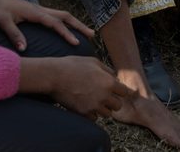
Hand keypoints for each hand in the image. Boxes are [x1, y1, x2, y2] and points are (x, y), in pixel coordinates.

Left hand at [0, 0, 93, 50]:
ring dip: (74, 23)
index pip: (55, 23)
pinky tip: (67, 29)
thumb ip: (14, 34)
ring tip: (86, 32)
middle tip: (93, 35)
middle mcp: (40, 9)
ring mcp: (38, 10)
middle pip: (65, 16)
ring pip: (61, 15)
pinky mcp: (35, 12)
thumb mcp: (2, 22)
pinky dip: (65, 22)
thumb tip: (24, 49)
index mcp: (34, 12)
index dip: (66, 34)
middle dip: (79, 25)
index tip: (76, 43)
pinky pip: (55, 16)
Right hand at [20, 56, 135, 118]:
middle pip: (118, 106)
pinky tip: (86, 105)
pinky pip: (94, 118)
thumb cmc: (74, 65)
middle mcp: (104, 96)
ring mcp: (94, 106)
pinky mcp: (83, 113)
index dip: (119, 90)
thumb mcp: (94, 62)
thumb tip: (115, 77)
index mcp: (109, 82)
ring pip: (107, 114)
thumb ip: (107, 70)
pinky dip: (92, 113)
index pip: (125, 92)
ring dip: (103, 108)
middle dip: (113, 101)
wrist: (55, 76)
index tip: (113, 89)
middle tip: (104, 96)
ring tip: (94, 100)